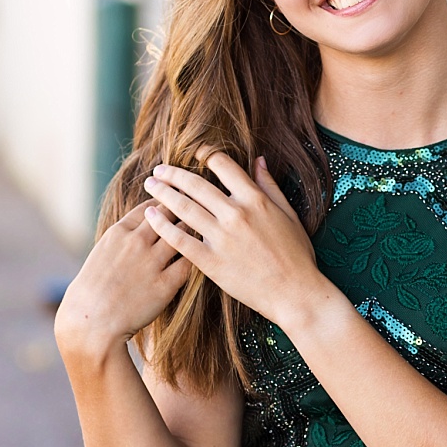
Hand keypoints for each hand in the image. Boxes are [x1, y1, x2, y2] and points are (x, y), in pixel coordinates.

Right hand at [54, 199, 192, 361]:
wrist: (89, 322)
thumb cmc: (91, 292)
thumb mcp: (101, 255)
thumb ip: (121, 241)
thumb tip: (137, 232)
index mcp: (118, 233)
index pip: (148, 208)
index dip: (163, 205)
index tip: (173, 205)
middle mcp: (136, 242)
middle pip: (168, 215)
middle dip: (182, 210)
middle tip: (196, 212)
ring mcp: (151, 262)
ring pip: (182, 235)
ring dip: (192, 233)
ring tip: (202, 234)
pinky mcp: (165, 285)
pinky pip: (188, 263)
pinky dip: (195, 258)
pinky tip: (199, 259)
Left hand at [142, 152, 327, 328]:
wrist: (294, 292)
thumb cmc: (296, 255)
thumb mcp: (289, 214)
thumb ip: (270, 186)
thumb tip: (258, 160)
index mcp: (255, 200)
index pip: (223, 166)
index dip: (205, 155)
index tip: (193, 153)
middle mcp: (236, 214)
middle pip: (196, 185)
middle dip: (173, 174)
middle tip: (158, 168)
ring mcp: (221, 238)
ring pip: (184, 208)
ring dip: (163, 193)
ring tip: (149, 185)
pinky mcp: (211, 262)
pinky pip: (180, 240)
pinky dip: (162, 225)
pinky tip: (150, 215)